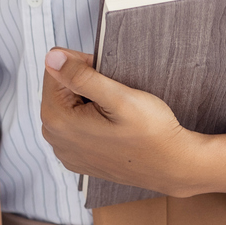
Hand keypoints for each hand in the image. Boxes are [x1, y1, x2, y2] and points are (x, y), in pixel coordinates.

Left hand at [39, 48, 225, 198]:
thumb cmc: (152, 132)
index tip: (108, 76)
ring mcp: (64, 152)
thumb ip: (82, 76)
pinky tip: (111, 127)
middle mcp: (54, 138)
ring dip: (86, 101)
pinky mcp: (77, 159)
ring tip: (114, 111)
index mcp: (57, 119)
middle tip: (115, 93)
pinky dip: (89, 120)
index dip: (82, 64)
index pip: (54, 70)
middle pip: (58, 89)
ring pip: (66, 107)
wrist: (173, 166)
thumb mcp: (120, 98)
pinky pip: (74, 127)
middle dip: (83, 83)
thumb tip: (52, 58)